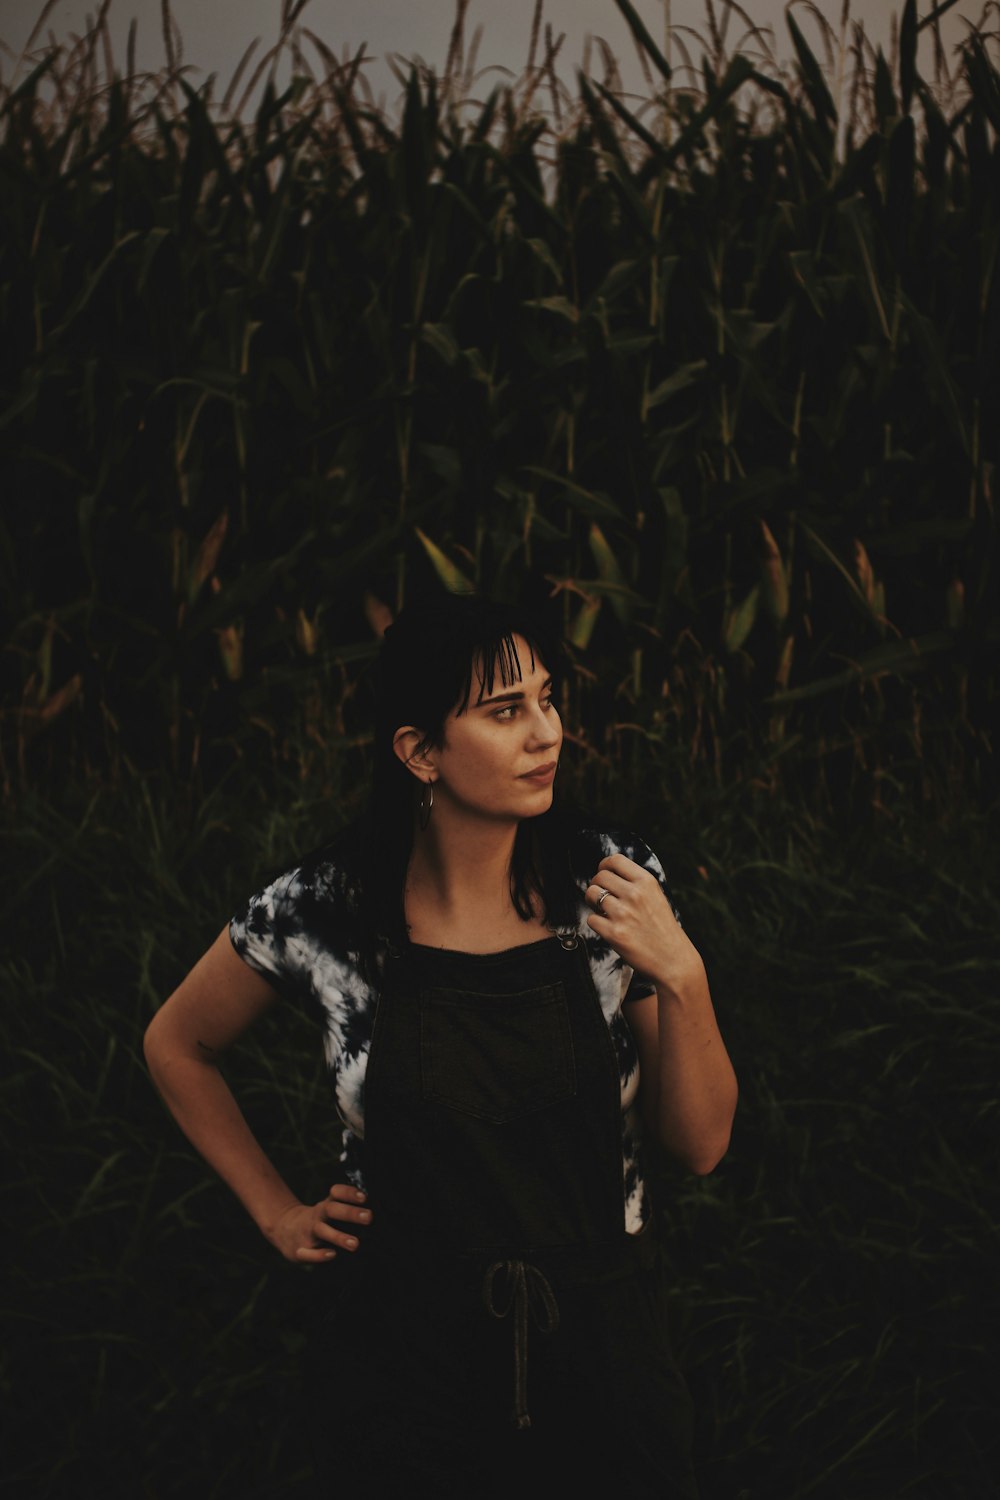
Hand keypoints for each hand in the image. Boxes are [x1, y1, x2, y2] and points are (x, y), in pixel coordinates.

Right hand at [268, 1184, 372, 1264]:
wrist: (284, 1230)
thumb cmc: (319, 1220)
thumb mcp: (330, 1209)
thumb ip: (349, 1209)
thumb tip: (378, 1211)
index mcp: (327, 1205)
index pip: (336, 1193)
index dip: (349, 1193)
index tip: (365, 1197)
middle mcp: (318, 1216)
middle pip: (332, 1209)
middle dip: (350, 1213)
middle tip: (369, 1217)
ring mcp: (308, 1232)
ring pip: (322, 1231)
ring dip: (338, 1237)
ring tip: (355, 1244)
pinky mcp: (300, 1250)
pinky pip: (308, 1253)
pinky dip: (319, 1254)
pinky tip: (332, 1255)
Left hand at [586, 853, 703, 993]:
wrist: (674, 961)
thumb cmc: (663, 930)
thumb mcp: (656, 897)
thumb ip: (635, 884)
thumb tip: (607, 873)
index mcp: (646, 882)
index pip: (615, 860)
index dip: (604, 866)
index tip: (604, 875)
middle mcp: (634, 894)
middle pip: (599, 877)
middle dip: (597, 886)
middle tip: (603, 898)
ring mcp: (623, 914)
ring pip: (591, 895)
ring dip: (593, 903)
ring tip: (604, 912)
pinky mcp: (614, 933)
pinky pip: (591, 919)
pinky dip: (596, 923)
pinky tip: (609, 928)